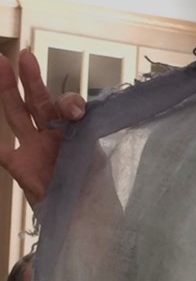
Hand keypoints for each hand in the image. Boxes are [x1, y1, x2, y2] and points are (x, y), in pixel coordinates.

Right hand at [0, 50, 85, 208]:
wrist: (88, 224)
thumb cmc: (98, 193)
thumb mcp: (100, 163)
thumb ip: (88, 137)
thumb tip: (77, 115)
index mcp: (76, 131)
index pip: (69, 107)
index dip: (69, 104)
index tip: (74, 112)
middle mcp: (54, 136)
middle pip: (40, 102)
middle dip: (32, 79)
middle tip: (26, 56)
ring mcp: (34, 149)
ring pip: (18, 114)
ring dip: (9, 90)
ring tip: (1, 63)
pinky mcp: (19, 167)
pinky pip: (2, 150)